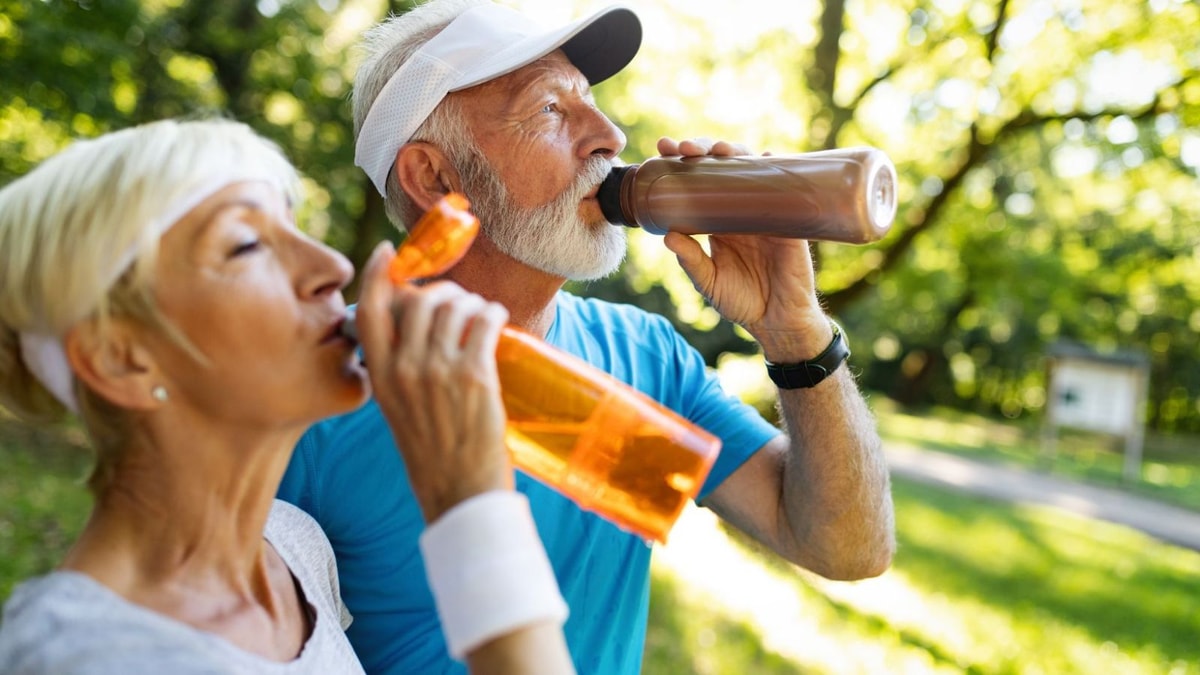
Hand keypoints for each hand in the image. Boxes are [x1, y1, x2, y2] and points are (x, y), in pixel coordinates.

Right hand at [356, 241, 511, 522]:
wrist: (459, 495)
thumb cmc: (434, 455)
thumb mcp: (400, 410)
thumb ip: (401, 371)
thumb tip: (419, 330)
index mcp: (381, 377)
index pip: (369, 311)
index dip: (377, 275)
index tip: (389, 252)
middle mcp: (404, 370)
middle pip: (418, 300)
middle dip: (442, 291)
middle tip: (458, 300)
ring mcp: (438, 371)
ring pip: (454, 307)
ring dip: (472, 302)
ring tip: (482, 314)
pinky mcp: (474, 376)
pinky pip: (483, 322)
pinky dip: (492, 312)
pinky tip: (496, 318)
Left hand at [656, 136, 831, 361]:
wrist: (778, 321)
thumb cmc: (743, 301)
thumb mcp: (709, 281)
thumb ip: (691, 260)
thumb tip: (668, 235)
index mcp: (718, 220)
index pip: (697, 182)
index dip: (681, 163)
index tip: (662, 150)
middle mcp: (740, 209)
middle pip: (721, 167)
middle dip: (702, 149)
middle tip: (683, 148)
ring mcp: (765, 211)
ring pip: (750, 169)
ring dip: (734, 152)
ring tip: (718, 149)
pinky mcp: (788, 220)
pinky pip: (784, 188)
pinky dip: (775, 168)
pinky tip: (765, 156)